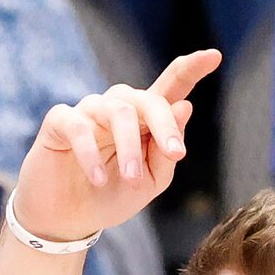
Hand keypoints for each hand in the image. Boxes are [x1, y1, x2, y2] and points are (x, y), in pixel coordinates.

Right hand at [10, 49, 218, 244]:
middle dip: (165, 124)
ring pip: (117, 111)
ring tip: (131, 179)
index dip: (191, 69)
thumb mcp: (150, 182)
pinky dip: (90, 154)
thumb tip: (184, 105)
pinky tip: (98, 177)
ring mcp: (89, 112)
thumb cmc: (112, 196)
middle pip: (148, 99)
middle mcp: (119, 108)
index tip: (214, 56)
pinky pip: (79, 127)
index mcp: (146, 120)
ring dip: (129, 146)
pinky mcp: (60, 122)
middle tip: (175, 154)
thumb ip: (166, 152)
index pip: (171, 87)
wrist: (69, 219)